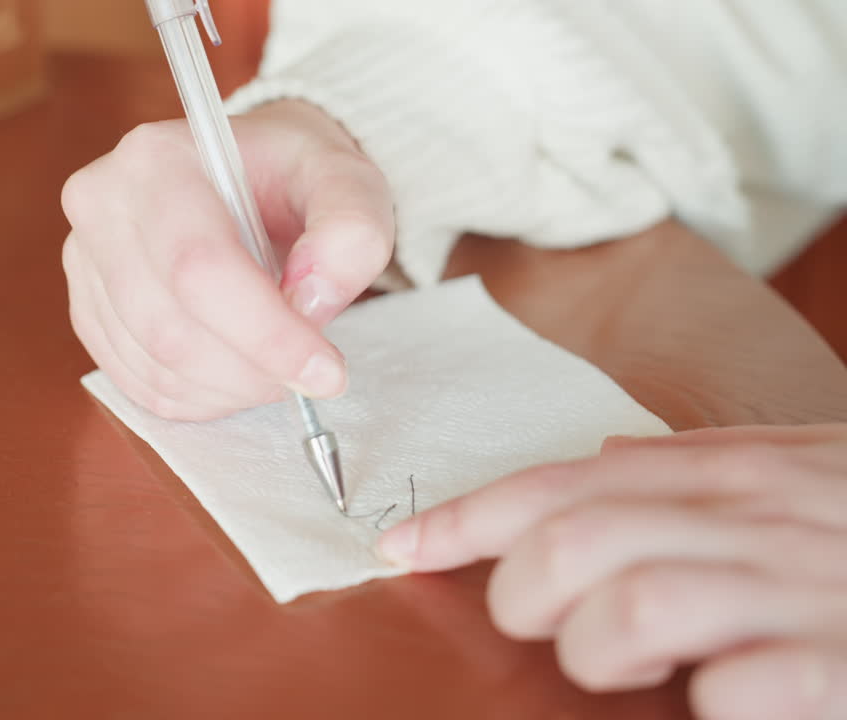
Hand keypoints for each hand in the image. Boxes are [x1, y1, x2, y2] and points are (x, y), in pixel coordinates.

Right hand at [61, 100, 393, 420]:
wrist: (249, 179)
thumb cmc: (292, 178)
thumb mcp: (348, 182)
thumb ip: (351, 230)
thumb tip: (312, 299)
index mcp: (157, 159)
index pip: (199, 266)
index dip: (265, 333)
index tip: (325, 372)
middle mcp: (103, 206)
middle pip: (170, 328)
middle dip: (252, 370)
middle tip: (309, 372)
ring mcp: (86, 263)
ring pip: (155, 365)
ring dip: (231, 388)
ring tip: (277, 363)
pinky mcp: (88, 311)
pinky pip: (139, 384)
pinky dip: (201, 398)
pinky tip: (237, 372)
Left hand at [378, 424, 846, 719]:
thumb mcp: (801, 470)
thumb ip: (700, 466)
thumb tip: (601, 459)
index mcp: (733, 474)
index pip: (560, 486)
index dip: (465, 520)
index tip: (400, 550)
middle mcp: (755, 522)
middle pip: (571, 546)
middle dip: (528, 596)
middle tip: (556, 625)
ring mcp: (802, 593)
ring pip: (627, 611)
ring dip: (603, 650)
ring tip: (636, 665)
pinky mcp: (843, 668)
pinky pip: (734, 692)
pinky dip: (710, 705)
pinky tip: (727, 700)